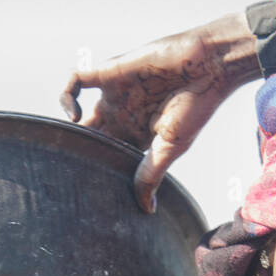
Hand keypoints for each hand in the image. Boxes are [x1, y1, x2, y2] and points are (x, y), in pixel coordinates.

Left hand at [59, 12, 261, 211]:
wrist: (208, 66)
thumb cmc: (196, 107)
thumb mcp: (170, 147)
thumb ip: (151, 175)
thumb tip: (146, 209)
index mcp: (138, 135)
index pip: (109, 156)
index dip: (99, 170)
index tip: (94, 189)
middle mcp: (123, 115)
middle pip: (90, 137)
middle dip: (80, 152)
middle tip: (71, 170)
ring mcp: (115, 94)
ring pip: (78, 113)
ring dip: (70, 129)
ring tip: (71, 144)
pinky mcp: (110, 72)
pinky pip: (76, 80)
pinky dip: (67, 96)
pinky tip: (75, 115)